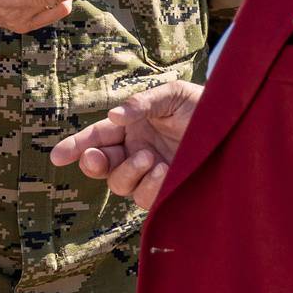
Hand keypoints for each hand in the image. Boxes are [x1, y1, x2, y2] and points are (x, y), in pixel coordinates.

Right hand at [50, 81, 201, 209]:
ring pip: (120, 184)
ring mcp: (150, 173)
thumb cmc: (203, 106)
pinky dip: (150, 186)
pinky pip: (145, 198)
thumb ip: (141, 104)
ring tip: (150, 158)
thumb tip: (113, 117)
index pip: (96, 138)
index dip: (75, 147)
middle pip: (100, 166)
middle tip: (95, 159)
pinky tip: (164, 171)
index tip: (57, 158)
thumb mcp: (171, 94)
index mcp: (130, 126)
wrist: (236, 127)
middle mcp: (135, 151)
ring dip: (129, 172)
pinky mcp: (167, 191)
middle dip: (92, 163)